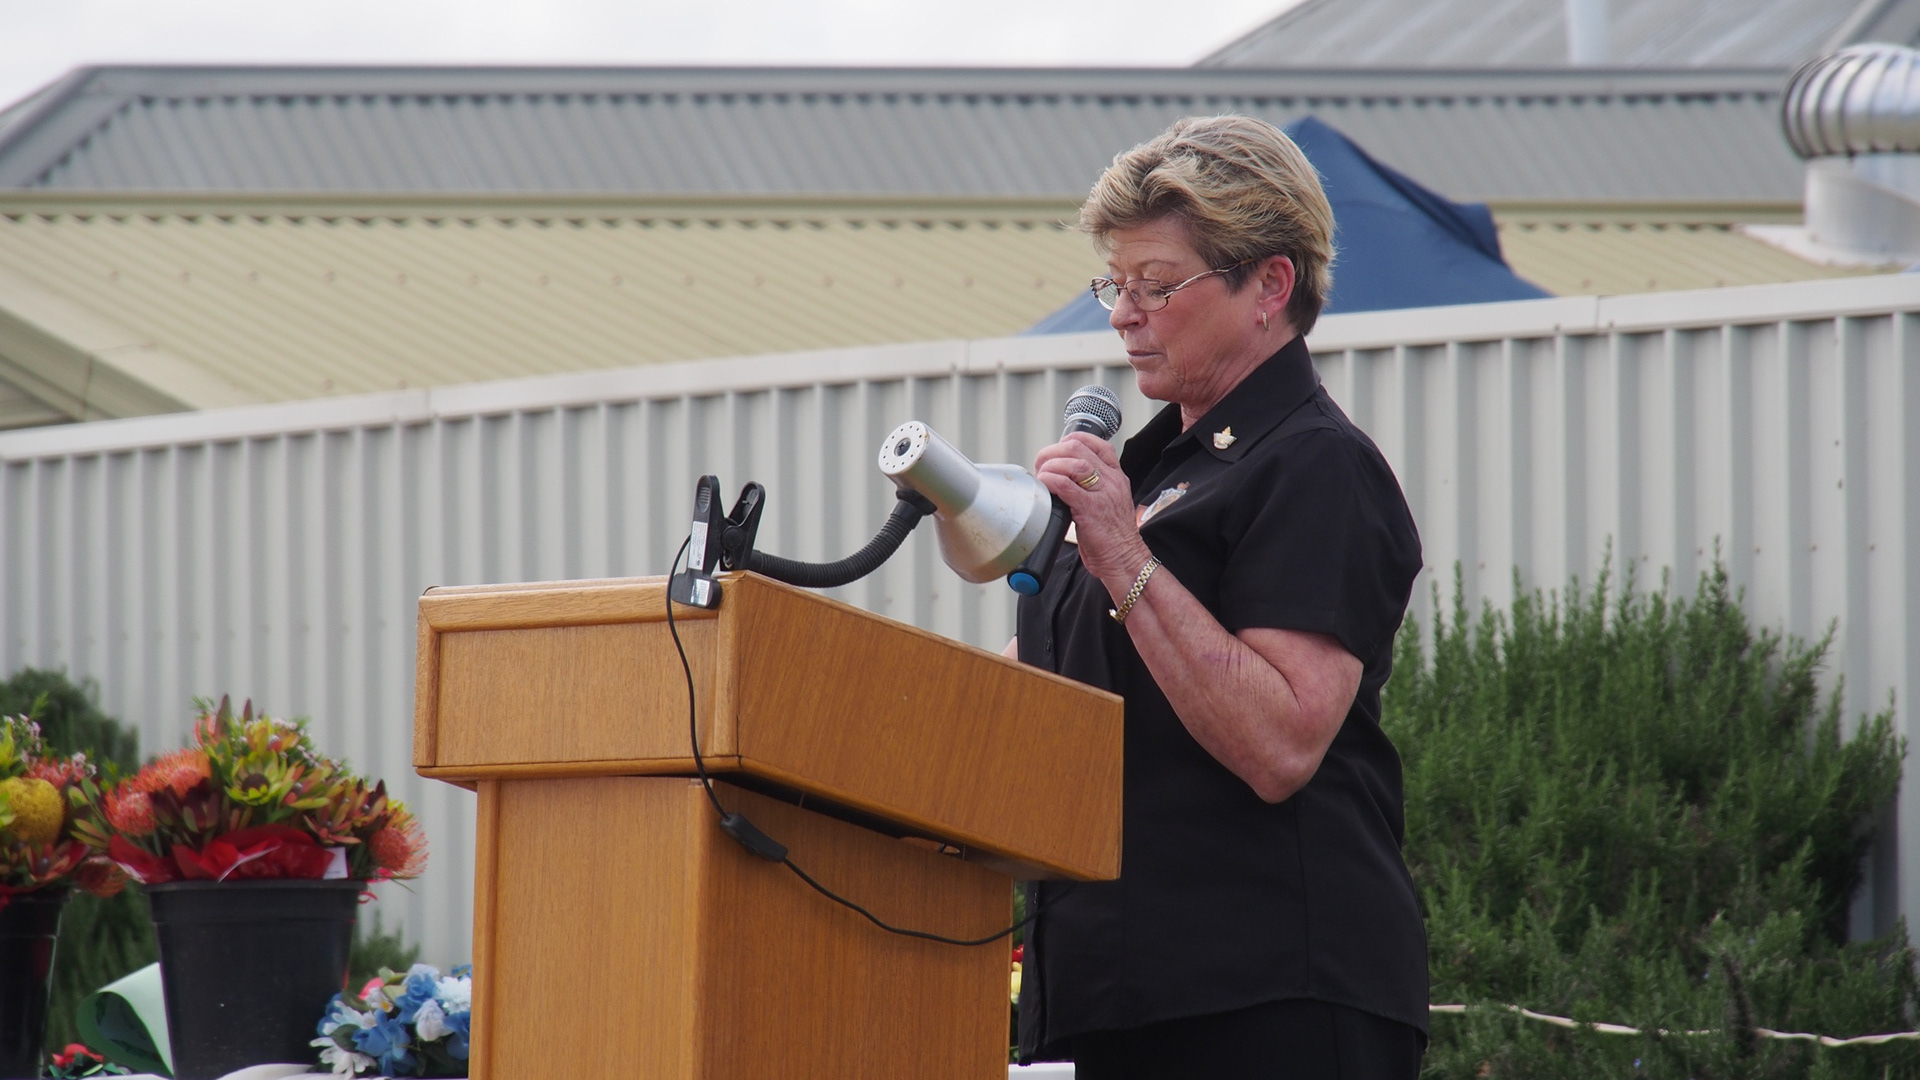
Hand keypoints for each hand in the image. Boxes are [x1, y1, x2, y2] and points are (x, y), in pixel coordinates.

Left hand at [1032, 433, 1152, 590]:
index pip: (1097, 443)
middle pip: (1079, 448)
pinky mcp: (1090, 509)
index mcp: (1117, 477)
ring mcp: (1102, 494)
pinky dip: (1050, 481)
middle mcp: (1112, 480)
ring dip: (1050, 466)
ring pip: (1073, 463)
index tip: (1057, 451)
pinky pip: (1065, 485)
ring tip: (1042, 478)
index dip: (1072, 440)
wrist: (1125, 559)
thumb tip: (1065, 478)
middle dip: (1053, 452)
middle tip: (1042, 466)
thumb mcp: (1110, 503)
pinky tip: (1044, 487)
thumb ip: (1094, 488)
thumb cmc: (1113, 536)